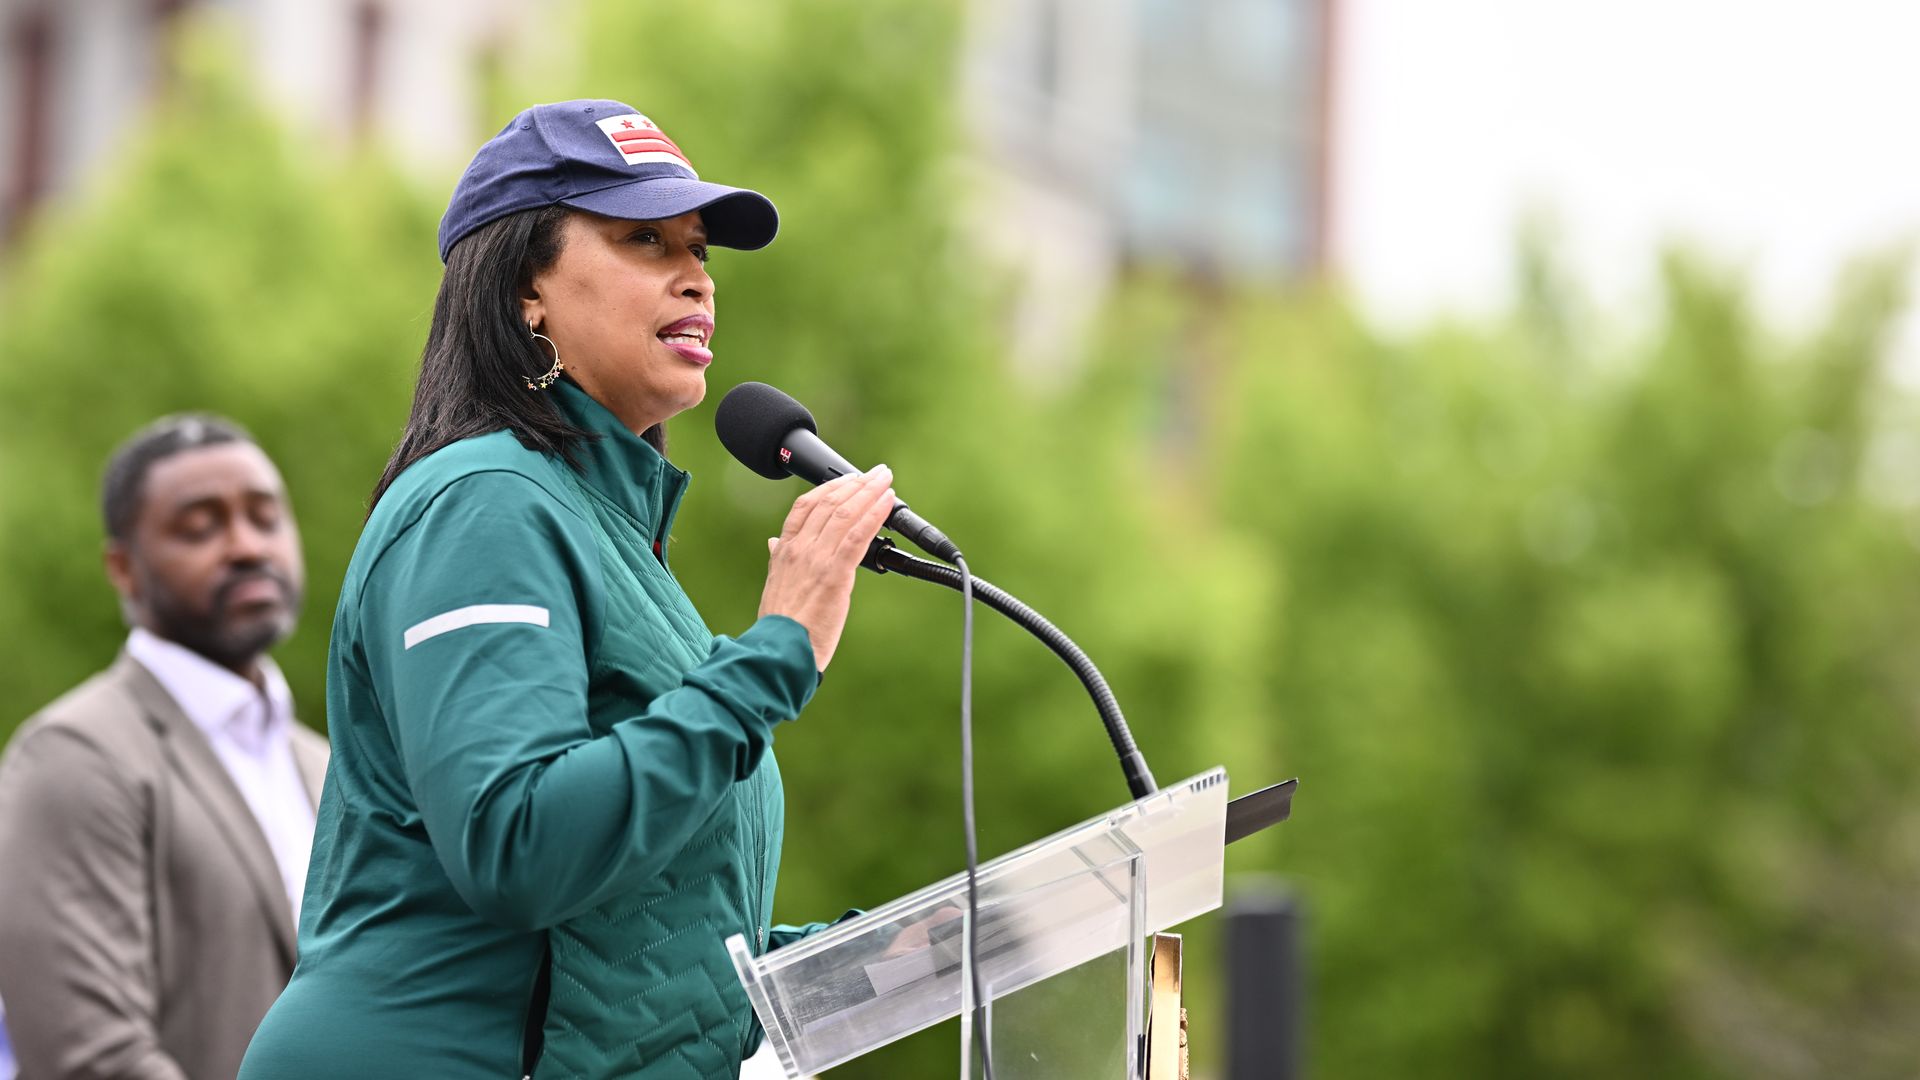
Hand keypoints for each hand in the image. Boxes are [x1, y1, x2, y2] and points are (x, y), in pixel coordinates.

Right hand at [758, 466, 894, 671]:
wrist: (780, 652)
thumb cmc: (781, 626)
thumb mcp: (774, 585)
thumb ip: (779, 559)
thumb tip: (774, 541)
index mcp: (785, 551)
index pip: (805, 507)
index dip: (829, 488)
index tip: (847, 479)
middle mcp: (799, 549)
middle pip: (829, 503)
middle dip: (856, 484)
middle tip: (876, 473)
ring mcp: (816, 559)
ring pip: (846, 514)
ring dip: (869, 492)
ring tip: (886, 480)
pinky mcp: (835, 574)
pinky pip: (858, 535)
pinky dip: (874, 514)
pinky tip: (887, 502)